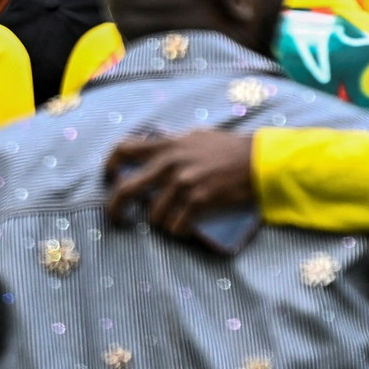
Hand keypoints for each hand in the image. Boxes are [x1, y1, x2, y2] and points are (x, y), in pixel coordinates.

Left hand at [107, 129, 255, 237]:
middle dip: (115, 209)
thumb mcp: (196, 138)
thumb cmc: (228, 149)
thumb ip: (172, 146)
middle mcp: (170, 164)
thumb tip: (151, 153)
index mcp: (167, 146)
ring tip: (177, 218)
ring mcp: (183, 184)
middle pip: (125, 190)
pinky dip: (180, 230)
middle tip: (119, 220)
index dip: (110, 166)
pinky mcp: (197, 202)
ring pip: (153, 217)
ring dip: (162, 222)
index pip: (124, 150)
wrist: (258, 161)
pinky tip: (190, 224)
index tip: (110, 179)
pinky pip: (175, 227)